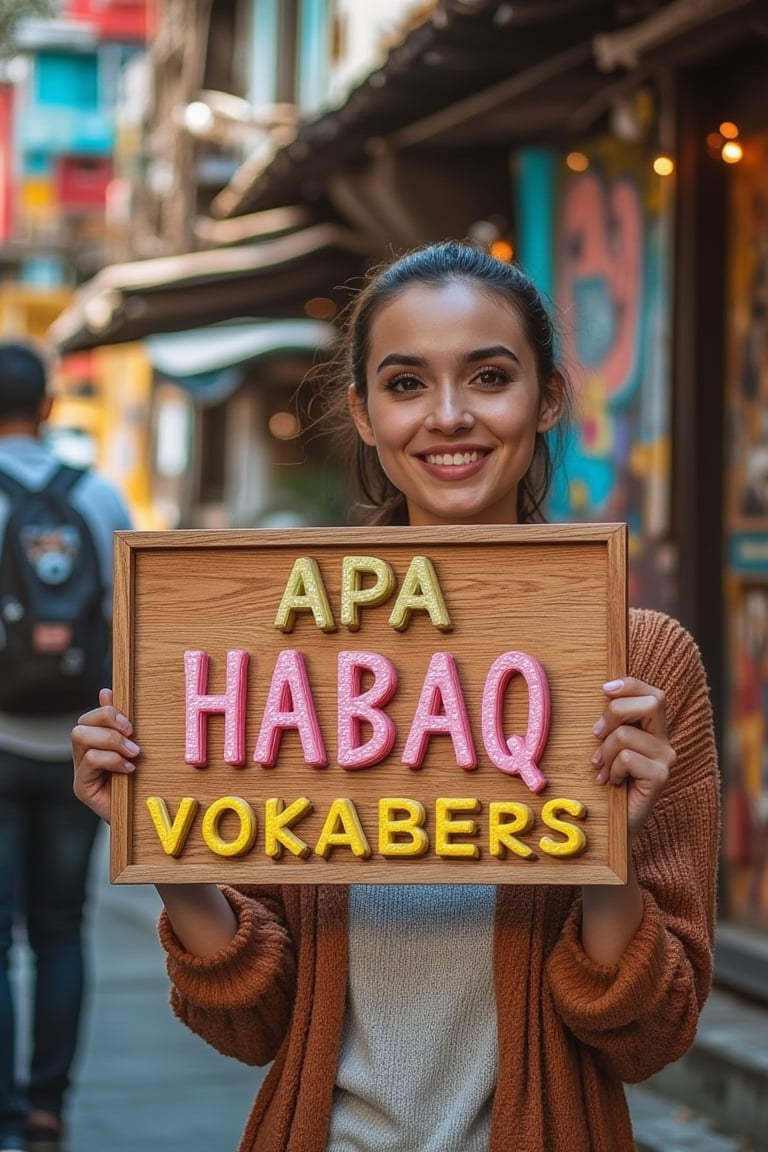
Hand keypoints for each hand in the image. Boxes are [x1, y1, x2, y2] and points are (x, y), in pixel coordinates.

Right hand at [72, 688, 139, 822]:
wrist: (140, 819)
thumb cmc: (138, 784)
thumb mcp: (133, 749)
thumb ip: (120, 725)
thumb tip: (106, 692)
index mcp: (95, 744)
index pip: (90, 717)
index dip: (108, 712)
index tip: (130, 722)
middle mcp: (83, 756)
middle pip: (81, 724)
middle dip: (108, 722)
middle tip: (132, 733)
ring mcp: (80, 771)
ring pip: (81, 737)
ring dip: (111, 740)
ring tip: (133, 753)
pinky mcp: (82, 787)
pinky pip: (90, 760)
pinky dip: (112, 760)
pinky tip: (128, 768)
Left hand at [591, 677, 675, 839]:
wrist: (615, 827)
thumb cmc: (608, 784)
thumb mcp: (608, 746)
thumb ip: (613, 722)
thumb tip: (605, 691)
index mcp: (654, 731)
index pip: (653, 693)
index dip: (630, 685)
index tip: (604, 689)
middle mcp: (665, 743)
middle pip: (651, 702)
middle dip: (613, 713)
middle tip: (596, 736)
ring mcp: (666, 760)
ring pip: (626, 735)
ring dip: (604, 752)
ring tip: (602, 770)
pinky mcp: (660, 777)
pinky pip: (627, 758)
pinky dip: (611, 769)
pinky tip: (610, 783)